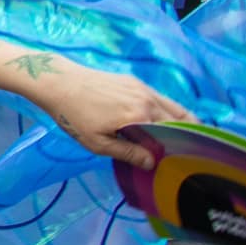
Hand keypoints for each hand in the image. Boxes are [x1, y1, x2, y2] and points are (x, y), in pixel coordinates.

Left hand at [22, 61, 195, 169]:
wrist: (59, 82)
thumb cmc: (74, 116)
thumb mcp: (98, 142)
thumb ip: (127, 153)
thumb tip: (152, 162)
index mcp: (141, 116)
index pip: (174, 135)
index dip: (180, 149)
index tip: (181, 161)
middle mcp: (147, 99)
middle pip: (181, 119)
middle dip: (187, 136)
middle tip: (183, 153)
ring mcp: (142, 87)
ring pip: (174, 106)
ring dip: (181, 122)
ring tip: (176, 140)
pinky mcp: (134, 81)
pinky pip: (160, 98)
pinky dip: (167, 111)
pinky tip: (158, 123)